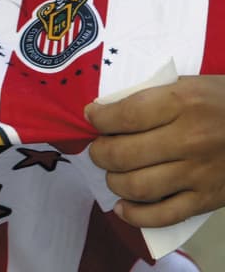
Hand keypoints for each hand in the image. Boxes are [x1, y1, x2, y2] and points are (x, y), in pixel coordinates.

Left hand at [86, 75, 224, 227]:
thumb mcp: (190, 84)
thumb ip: (151, 96)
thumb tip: (105, 111)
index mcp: (182, 103)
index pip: (123, 116)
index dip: (98, 119)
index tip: (92, 118)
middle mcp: (189, 139)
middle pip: (123, 154)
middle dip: (99, 153)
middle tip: (99, 149)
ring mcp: (199, 173)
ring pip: (137, 187)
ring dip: (113, 182)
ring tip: (113, 173)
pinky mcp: (208, 200)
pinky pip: (163, 216)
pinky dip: (135, 216)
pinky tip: (123, 208)